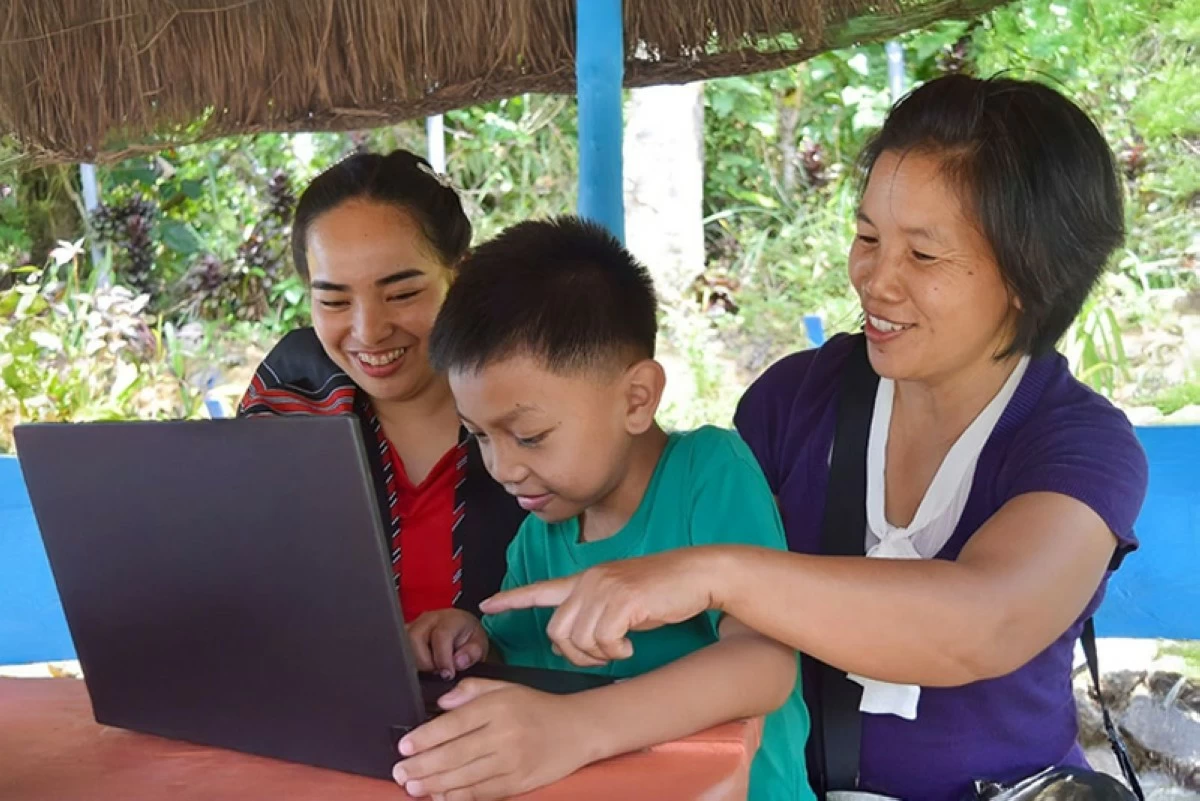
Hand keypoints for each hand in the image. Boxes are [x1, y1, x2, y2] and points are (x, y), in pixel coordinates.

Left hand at [392, 679, 591, 800]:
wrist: (577, 729)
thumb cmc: (536, 707)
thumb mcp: (505, 687)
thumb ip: (470, 691)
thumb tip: (441, 703)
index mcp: (497, 706)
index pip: (452, 723)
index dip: (424, 737)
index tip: (404, 747)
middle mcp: (503, 733)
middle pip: (453, 754)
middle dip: (421, 767)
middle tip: (400, 774)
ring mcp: (511, 761)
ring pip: (464, 777)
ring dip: (434, 785)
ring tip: (414, 787)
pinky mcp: (518, 782)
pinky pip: (482, 793)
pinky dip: (458, 797)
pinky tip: (441, 796)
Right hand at [407, 609, 487, 678]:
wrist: (461, 629)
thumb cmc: (469, 637)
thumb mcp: (479, 645)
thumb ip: (472, 653)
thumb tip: (458, 661)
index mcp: (450, 619)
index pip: (440, 636)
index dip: (442, 659)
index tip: (447, 674)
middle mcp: (429, 619)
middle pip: (415, 638)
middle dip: (425, 662)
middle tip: (437, 672)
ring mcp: (414, 625)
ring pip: (403, 643)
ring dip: (415, 662)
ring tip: (431, 669)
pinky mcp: (405, 634)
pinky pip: (399, 648)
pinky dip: (409, 661)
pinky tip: (422, 666)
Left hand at [480, 548, 721, 666]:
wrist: (697, 574)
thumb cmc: (664, 591)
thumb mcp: (623, 598)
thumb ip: (595, 612)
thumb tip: (572, 639)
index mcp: (587, 579)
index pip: (541, 589)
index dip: (513, 599)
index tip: (486, 605)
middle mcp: (590, 581)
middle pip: (556, 632)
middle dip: (574, 654)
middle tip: (602, 656)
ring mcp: (605, 588)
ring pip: (578, 640)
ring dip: (599, 656)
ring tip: (621, 648)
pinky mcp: (623, 600)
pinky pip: (603, 641)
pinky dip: (616, 652)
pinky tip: (631, 644)